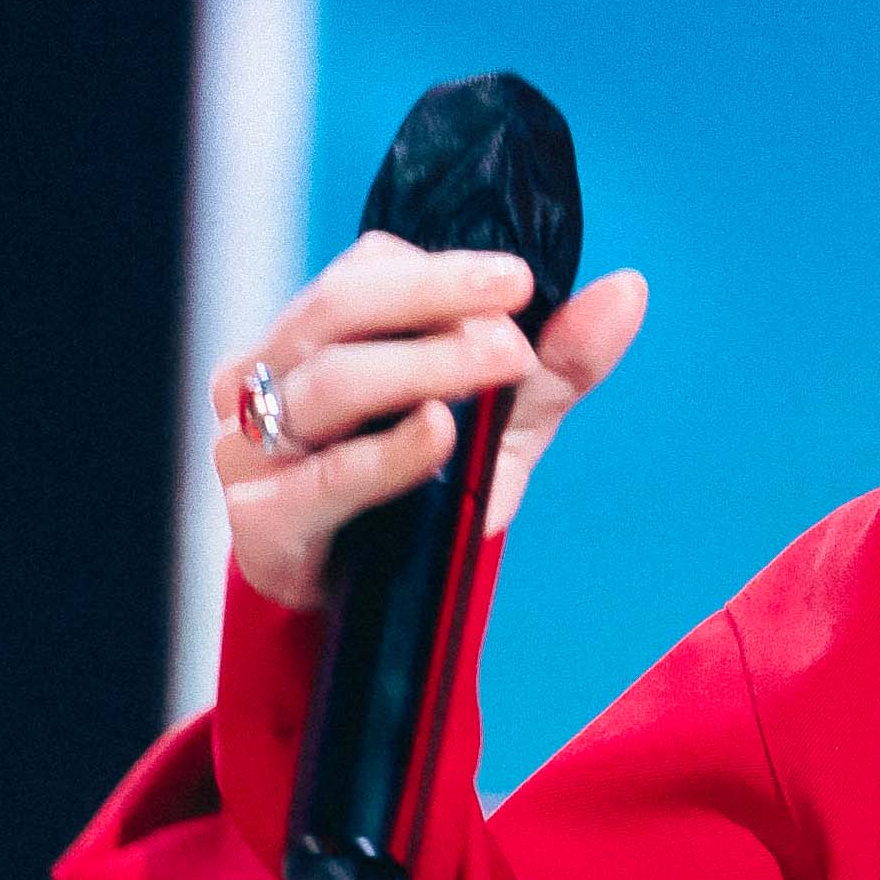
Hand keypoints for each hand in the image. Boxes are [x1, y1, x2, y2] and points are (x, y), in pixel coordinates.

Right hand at [213, 237, 653, 609]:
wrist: (374, 607)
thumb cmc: (424, 493)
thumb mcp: (505, 424)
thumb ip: (560, 362)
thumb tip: (628, 290)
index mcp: (318, 335)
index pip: (365, 272)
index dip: (439, 272)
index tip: (518, 284)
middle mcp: (270, 377)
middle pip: (338, 309)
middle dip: (433, 299)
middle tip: (516, 308)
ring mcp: (251, 446)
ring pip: (330, 383)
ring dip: (422, 365)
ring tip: (504, 360)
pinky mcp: (259, 520)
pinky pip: (323, 478)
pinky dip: (385, 454)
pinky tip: (439, 433)